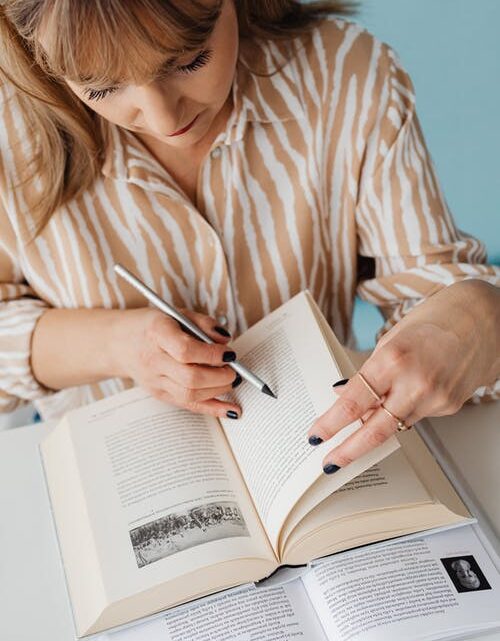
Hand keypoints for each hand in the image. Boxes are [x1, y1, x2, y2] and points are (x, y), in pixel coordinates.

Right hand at [110, 307, 241, 417]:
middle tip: (235, 370)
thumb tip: (226, 340)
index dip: (212, 355)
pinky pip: (188, 405)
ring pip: (190, 394)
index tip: (230, 353)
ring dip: (218, 390)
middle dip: (220, 376)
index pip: (186, 351)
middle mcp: (153, 360)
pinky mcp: (159, 394)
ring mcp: (155, 381)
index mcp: (157, 333)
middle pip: (190, 378)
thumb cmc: (152, 326)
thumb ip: (203, 324)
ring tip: (232, 380)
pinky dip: (212, 408)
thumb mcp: (177, 313)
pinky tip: (231, 410)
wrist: (119, 343)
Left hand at [308, 280, 499, 473]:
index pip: (352, 403)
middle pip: (374, 430)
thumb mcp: (390, 339)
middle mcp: (415, 383)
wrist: (481, 320)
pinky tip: (410, 390)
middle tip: (329, 463)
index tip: (316, 435)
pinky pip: (415, 416)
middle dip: (348, 451)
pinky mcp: (449, 407)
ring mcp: (435, 399)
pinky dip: (404, 409)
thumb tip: (344, 393)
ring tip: (372, 411)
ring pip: (395, 425)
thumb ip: (368, 370)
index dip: (330, 424)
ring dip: (378, 424)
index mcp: (393, 360)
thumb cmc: (435, 322)